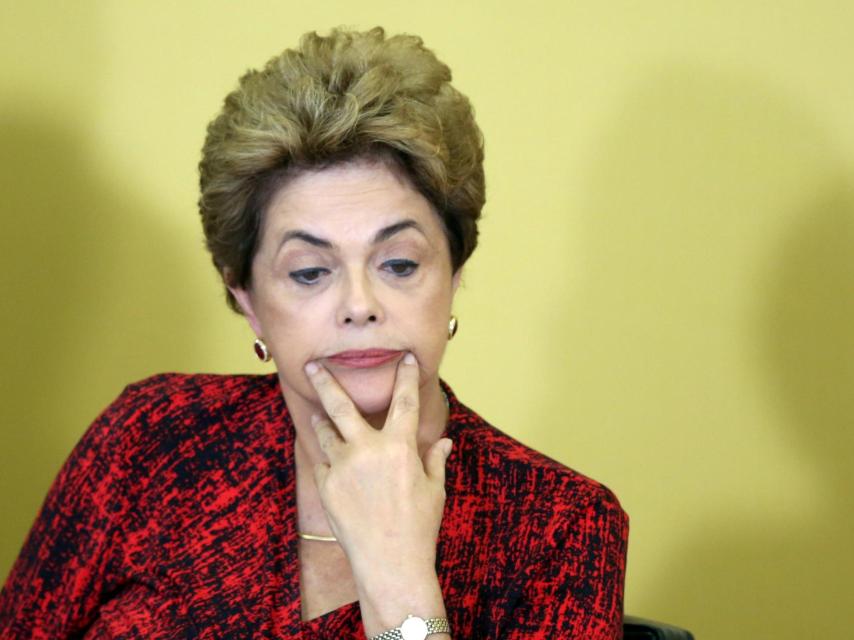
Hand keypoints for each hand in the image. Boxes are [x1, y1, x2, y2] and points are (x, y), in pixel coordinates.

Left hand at [303, 352, 451, 586]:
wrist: (390, 563)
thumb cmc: (418, 527)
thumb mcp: (434, 490)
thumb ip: (434, 460)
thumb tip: (444, 442)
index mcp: (400, 447)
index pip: (404, 401)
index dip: (405, 375)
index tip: (403, 357)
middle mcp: (368, 450)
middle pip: (341, 405)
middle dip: (326, 381)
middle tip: (311, 365)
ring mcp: (343, 467)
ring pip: (327, 433)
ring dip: (324, 422)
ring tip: (320, 416)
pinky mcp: (327, 486)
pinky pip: (325, 464)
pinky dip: (331, 461)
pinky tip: (337, 469)